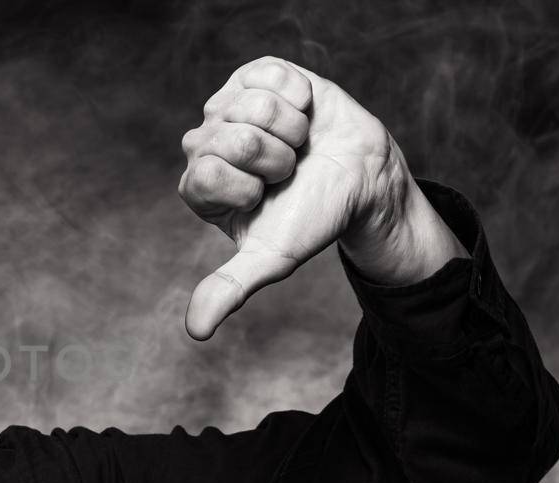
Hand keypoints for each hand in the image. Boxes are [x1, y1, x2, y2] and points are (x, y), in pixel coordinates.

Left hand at [177, 56, 465, 339]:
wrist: (362, 180)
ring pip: (254, 105)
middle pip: (231, 137)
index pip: (205, 174)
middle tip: (288, 170)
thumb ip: (229, 289)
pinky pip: (270, 75)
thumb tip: (196, 331)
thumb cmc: (313, 217)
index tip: (267, 196)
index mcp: (199, 185)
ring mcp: (230, 105)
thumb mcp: (272, 258)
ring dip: (291, 130)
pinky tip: (303, 113)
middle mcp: (207, 143)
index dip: (249, 185)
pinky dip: (298, 96)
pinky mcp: (258, 76)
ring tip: (298, 144)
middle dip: (275, 159)